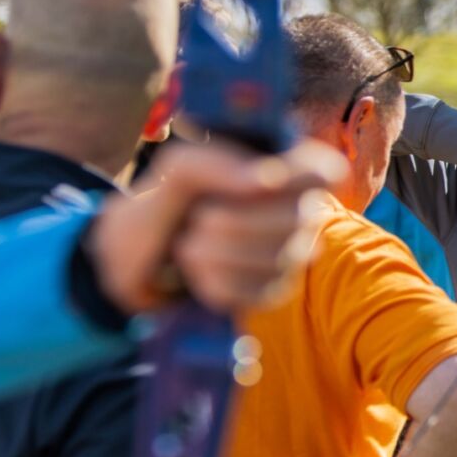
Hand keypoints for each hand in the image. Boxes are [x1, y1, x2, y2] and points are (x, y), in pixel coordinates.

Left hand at [89, 140, 343, 314]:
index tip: (258, 184)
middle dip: (236, 221)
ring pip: (279, 258)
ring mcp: (290, 254)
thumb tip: (265, 180)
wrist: (131, 263)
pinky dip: (217, 285)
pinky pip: (260, 293)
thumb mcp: (169, 172)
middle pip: (298, 216)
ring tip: (188, 247)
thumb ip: (209, 163)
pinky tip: (197, 275)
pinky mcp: (275, 291)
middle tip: (197, 219)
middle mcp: (297, 210)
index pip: (324, 170)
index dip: (298, 177)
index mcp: (282, 168)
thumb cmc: (158, 206)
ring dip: (219, 254)